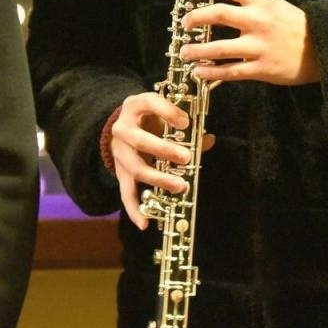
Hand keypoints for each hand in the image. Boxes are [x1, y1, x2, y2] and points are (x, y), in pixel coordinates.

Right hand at [109, 93, 214, 229]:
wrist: (122, 127)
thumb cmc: (150, 118)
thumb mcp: (164, 115)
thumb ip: (187, 127)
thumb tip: (208, 139)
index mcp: (135, 106)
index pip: (149, 103)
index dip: (167, 112)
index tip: (185, 122)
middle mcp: (123, 128)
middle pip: (139, 140)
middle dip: (163, 150)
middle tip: (186, 158)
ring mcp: (119, 152)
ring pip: (136, 168)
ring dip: (158, 179)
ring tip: (180, 186)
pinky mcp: (120, 172)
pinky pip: (125, 192)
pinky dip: (134, 209)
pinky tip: (144, 224)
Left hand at [178, 0, 319, 85]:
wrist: (327, 49)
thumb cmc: (296, 27)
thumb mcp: (276, 6)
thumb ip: (250, 5)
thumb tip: (218, 6)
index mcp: (261, 1)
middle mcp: (258, 21)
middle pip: (218, 14)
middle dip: (194, 18)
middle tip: (184, 23)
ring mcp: (260, 46)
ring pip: (218, 48)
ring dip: (196, 51)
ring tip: (185, 53)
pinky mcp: (262, 68)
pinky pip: (230, 71)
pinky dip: (211, 73)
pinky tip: (200, 72)